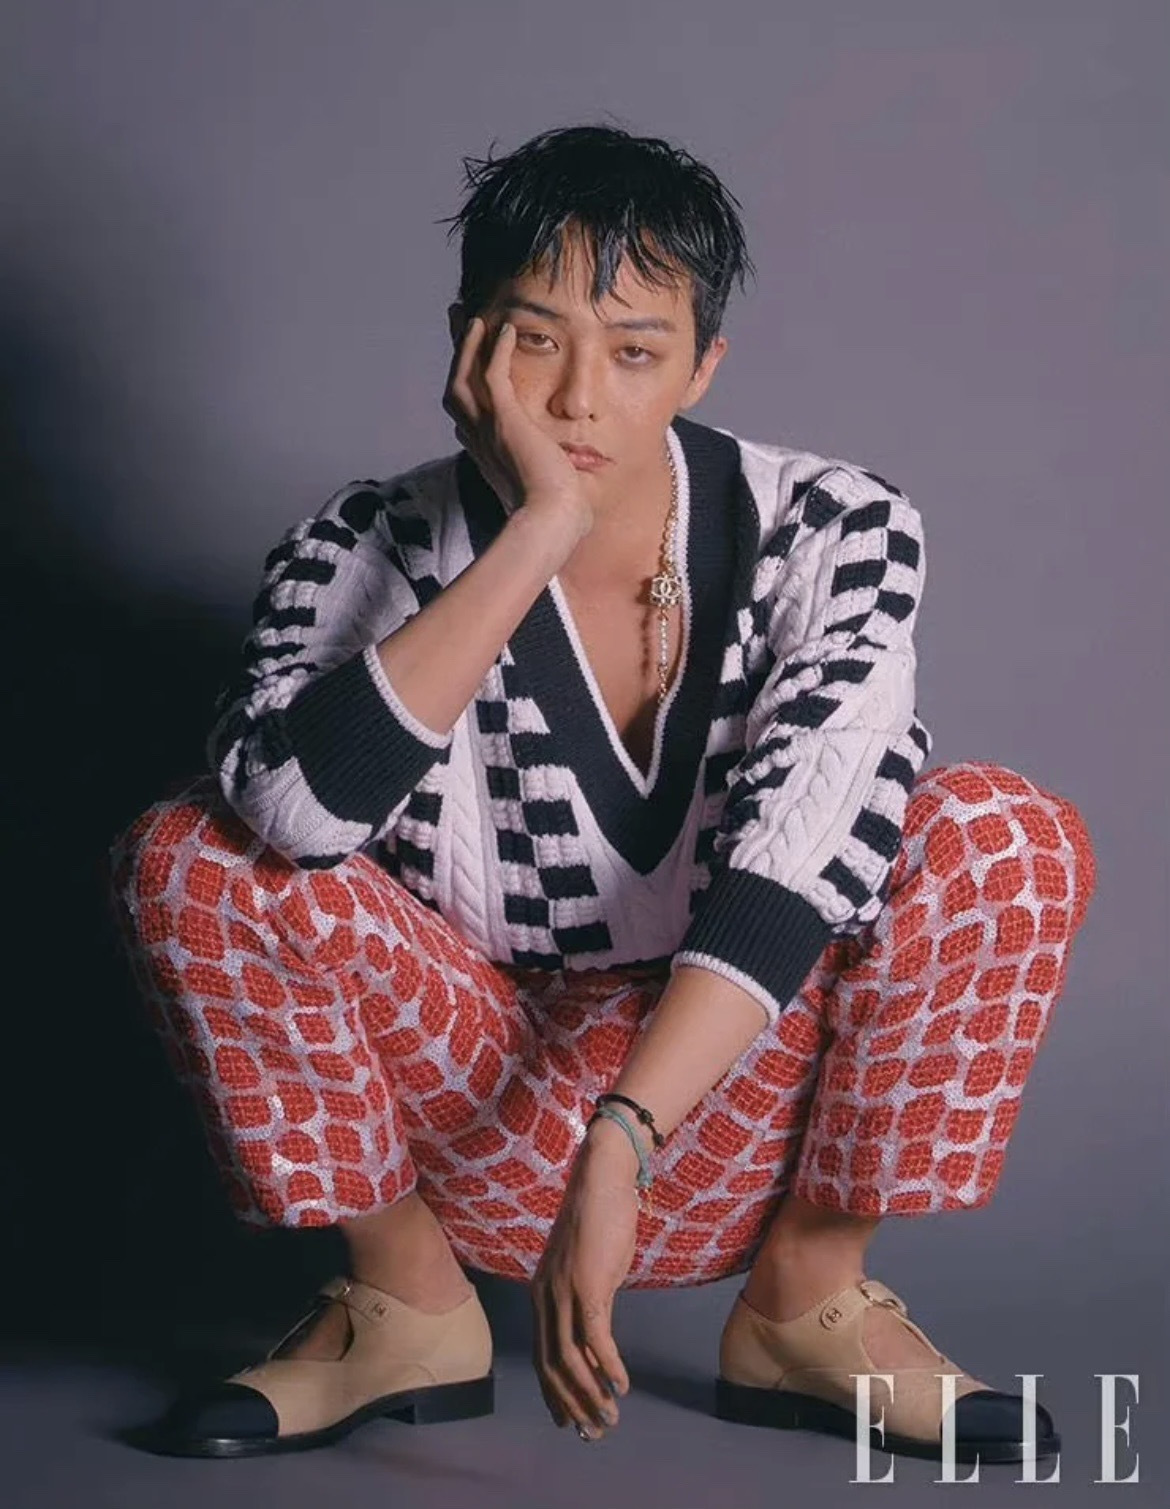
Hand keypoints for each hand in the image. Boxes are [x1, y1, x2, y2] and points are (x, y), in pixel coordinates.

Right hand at [442, 314, 594, 540]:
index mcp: (488, 456)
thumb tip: (578, 495)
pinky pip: (493, 376)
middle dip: (458, 355)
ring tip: (474, 317)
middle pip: (456, 389)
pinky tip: (506, 329)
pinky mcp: (506, 422)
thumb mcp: (550, 492)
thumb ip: (555, 482)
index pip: (467, 415)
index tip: (468, 367)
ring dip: (468, 346)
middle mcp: (481, 441)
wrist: (553, 523)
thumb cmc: (557, 517)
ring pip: (464, 378)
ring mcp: (490, 431)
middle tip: (460, 324)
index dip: (465, 387)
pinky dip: (495, 351)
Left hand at [530, 1128, 639, 1440]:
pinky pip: (596, 1340)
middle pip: (552, 1367)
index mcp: (541, 1295)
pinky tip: (621, 1387)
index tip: (570, 1422)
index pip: (542, 1357)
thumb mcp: (592, 1271)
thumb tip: (599, 1341)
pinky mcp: (588, 1287)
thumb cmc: (600, 1220)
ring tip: (609, 1420)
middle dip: (572, 1405)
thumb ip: (590, 1304)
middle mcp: (545, 1298)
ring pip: (571, 1361)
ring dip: (591, 1396)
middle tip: (593, 1433)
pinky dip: (609, 1368)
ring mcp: (564, 1293)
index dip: (555, 1394)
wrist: (602, 1179)